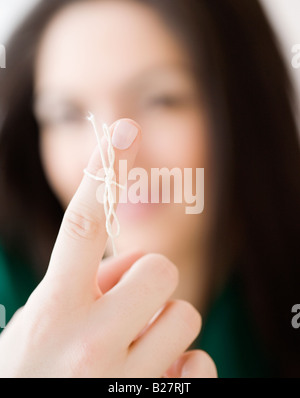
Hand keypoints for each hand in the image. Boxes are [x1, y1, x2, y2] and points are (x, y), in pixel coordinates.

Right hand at [0, 119, 216, 377]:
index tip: (122, 131)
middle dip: (147, 280)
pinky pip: (200, 361)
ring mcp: (122, 378)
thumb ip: (85, 285)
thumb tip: (140, 266)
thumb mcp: (42, 320)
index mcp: (53, 309)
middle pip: (158, 267)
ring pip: (184, 314)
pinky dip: (184, 366)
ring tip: (130, 349)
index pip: (81, 225)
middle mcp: (87, 340)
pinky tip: (153, 378)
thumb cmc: (33, 373)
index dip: (102, 172)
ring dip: (163, 325)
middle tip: (121, 305)